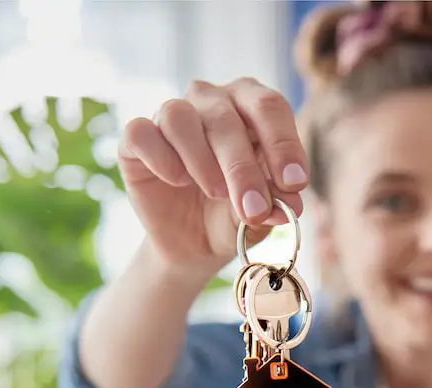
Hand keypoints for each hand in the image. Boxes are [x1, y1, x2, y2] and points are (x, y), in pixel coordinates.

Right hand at [118, 78, 308, 272]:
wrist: (194, 242)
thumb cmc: (234, 214)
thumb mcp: (260, 214)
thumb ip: (274, 203)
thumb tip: (286, 206)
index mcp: (250, 104)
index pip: (270, 107)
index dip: (284, 144)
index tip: (294, 184)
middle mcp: (211, 100)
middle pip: (227, 119)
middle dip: (243, 169)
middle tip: (254, 209)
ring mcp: (171, 115)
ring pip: (180, 118)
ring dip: (202, 161)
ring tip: (216, 193)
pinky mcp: (136, 140)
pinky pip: (141, 133)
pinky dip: (161, 158)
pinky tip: (177, 180)